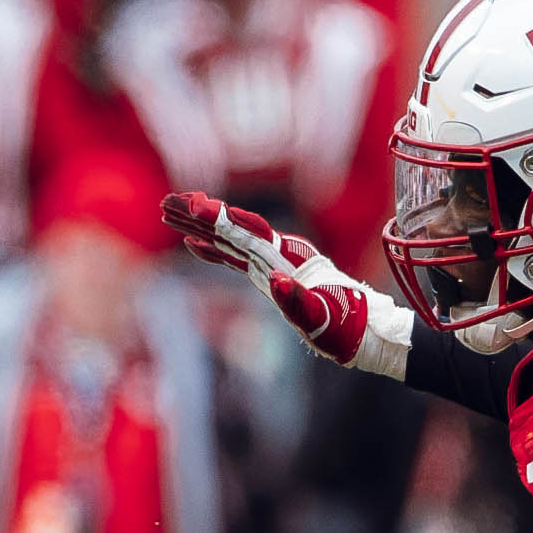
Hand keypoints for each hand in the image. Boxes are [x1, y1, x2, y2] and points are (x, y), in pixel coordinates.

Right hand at [161, 192, 409, 377]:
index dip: (221, 218)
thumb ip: (298, 302)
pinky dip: (213, 248)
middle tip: (167, 201)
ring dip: (200, 226)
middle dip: (200, 214)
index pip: (249, 232)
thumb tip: (275, 281)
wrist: (364, 332)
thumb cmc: (346, 328)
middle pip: (232, 228)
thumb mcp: (324, 320)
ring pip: (229, 238)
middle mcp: (279, 254)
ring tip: (169, 213)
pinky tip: (194, 243)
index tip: (196, 205)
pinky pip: (234, 257)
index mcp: (290, 258)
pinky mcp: (270, 276)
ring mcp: (273, 264)